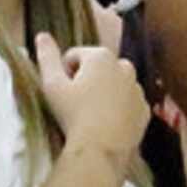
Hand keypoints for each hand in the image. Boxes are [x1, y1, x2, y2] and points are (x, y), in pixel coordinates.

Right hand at [34, 29, 150, 157]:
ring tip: (90, 115)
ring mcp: (137, 89)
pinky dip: (119, 108)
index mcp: (101, 56)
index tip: (61, 92)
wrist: (101, 151)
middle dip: (87, 79)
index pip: (75, 56)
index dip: (64, 72)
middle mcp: (124, 67)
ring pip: (115, 84)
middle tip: (75, 103)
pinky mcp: (145, 111)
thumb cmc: (73, 115)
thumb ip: (47, 57)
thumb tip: (42, 34)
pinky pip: (128, 103)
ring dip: (104, 92)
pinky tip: (106, 124)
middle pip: (98, 67)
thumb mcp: (52, 85)